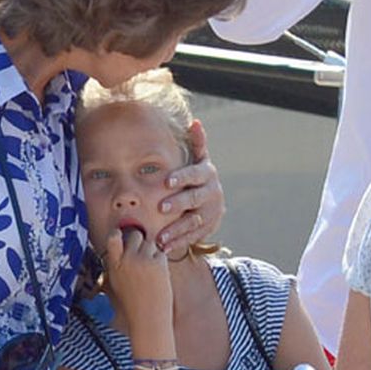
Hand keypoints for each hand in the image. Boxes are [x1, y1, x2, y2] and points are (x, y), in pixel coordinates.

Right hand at [104, 228, 171, 326]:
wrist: (147, 318)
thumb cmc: (133, 304)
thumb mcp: (117, 282)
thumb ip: (119, 264)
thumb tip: (126, 248)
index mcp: (114, 265)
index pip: (113, 237)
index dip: (119, 234)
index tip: (122, 236)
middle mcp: (127, 259)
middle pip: (135, 236)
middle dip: (140, 242)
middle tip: (144, 255)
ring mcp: (143, 260)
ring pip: (150, 243)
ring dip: (152, 252)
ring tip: (152, 271)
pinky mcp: (158, 263)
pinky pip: (161, 253)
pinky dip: (161, 261)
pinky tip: (159, 276)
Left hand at [156, 119, 224, 252]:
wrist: (212, 199)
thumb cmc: (197, 176)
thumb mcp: (199, 159)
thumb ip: (197, 143)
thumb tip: (195, 122)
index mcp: (206, 173)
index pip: (195, 173)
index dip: (182, 177)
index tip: (166, 181)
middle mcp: (211, 192)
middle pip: (194, 198)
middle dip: (177, 203)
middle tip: (160, 208)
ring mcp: (211, 211)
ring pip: (193, 221)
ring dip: (176, 230)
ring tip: (159, 237)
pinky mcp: (208, 228)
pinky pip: (193, 237)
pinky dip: (178, 242)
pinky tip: (163, 247)